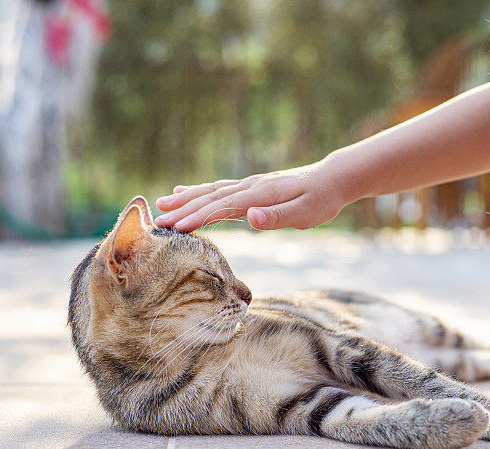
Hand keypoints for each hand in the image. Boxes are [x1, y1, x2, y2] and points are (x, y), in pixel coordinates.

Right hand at [154, 162, 348, 231]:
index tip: (175, 229)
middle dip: (183, 210)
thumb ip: (277, 216)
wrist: (332, 179)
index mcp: (259, 195)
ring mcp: (249, 185)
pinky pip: (219, 189)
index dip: (197, 217)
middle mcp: (250, 187)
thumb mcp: (305, 213)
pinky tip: (185, 191)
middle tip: (157, 222)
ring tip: (161, 204)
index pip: (222, 207)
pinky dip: (199, 190)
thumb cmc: (321, 200)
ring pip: (211, 191)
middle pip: (210, 198)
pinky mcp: (251, 188)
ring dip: (186, 198)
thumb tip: (250, 217)